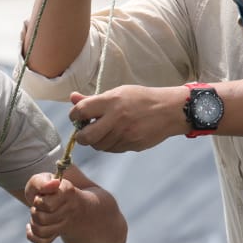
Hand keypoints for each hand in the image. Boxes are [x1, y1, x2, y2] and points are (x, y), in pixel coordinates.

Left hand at [25, 173, 86, 242]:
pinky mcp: (58, 233)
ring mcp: (66, 223)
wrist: (62, 197)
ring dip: (33, 223)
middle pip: (42, 219)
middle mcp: (70, 209)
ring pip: (42, 231)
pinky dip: (32, 235)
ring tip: (36, 214)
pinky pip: (43, 241)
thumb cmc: (47, 188)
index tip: (39, 196)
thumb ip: (43, 182)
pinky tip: (30, 227)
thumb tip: (54, 184)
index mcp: (67, 192)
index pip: (47, 205)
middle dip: (34, 212)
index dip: (37, 202)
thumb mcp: (42, 179)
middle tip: (37, 206)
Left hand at [71, 87, 188, 152]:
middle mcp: (116, 118)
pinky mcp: (131, 145)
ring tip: (105, 131)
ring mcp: (124, 134)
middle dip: (81, 136)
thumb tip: (72, 98)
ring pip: (98, 146)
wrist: (169, 110)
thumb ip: (93, 99)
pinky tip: (116, 135)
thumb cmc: (141, 99)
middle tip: (85, 132)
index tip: (77, 117)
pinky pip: (112, 149)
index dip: (74, 116)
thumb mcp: (118, 93)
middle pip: (86, 137)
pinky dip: (109, 144)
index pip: (80, 111)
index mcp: (111, 101)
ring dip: (96, 141)